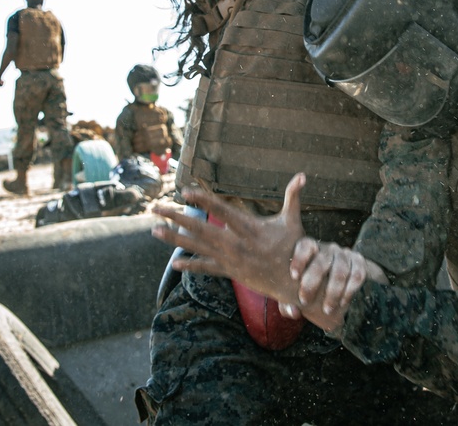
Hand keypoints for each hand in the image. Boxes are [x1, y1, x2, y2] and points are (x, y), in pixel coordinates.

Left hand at [151, 173, 306, 305]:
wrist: (293, 282)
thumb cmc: (293, 249)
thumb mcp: (293, 221)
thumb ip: (293, 196)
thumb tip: (303, 175)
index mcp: (249, 228)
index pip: (221, 210)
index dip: (203, 199)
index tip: (185, 191)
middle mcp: (235, 244)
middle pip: (200, 228)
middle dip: (176, 217)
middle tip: (156, 207)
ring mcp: (230, 260)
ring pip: (197, 247)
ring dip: (174, 239)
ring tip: (154, 231)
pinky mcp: (230, 272)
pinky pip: (206, 268)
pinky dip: (191, 266)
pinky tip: (175, 264)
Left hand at [279, 239, 384, 330]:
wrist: (341, 282)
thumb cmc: (311, 287)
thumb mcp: (296, 293)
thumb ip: (288, 304)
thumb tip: (293, 312)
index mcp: (311, 249)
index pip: (306, 245)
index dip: (299, 259)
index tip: (294, 276)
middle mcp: (328, 249)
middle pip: (322, 261)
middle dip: (312, 282)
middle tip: (305, 301)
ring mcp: (345, 254)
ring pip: (341, 269)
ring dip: (333, 291)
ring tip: (327, 309)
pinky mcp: (359, 262)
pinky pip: (357, 275)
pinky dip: (350, 290)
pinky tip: (343, 303)